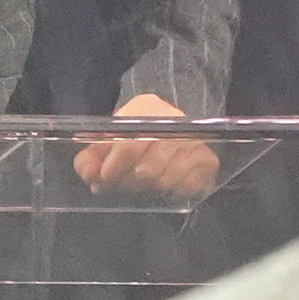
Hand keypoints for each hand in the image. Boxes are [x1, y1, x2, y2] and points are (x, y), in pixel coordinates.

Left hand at [73, 93, 220, 199]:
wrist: (169, 129)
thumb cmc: (132, 139)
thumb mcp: (105, 143)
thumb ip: (89, 159)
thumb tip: (89, 174)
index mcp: (148, 108)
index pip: (130, 142)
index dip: (114, 166)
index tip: (104, 179)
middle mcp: (176, 120)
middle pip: (149, 165)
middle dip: (129, 181)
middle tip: (121, 186)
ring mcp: (195, 140)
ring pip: (169, 177)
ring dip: (151, 188)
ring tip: (142, 186)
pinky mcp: (209, 160)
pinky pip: (190, 185)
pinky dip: (175, 191)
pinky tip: (166, 188)